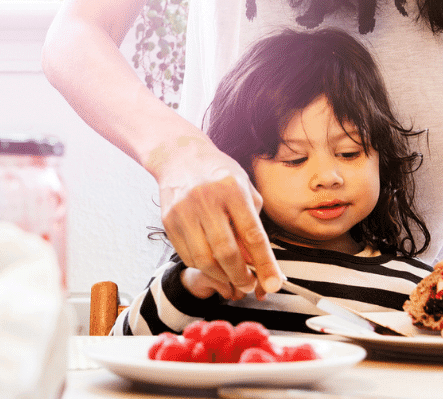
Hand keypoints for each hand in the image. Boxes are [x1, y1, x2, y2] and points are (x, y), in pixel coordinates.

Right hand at [154, 135, 282, 298]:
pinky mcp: (169, 221)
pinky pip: (188, 256)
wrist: (179, 156)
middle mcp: (206, 199)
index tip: (273, 283)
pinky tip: (213, 264)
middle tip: (250, 285)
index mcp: (232, 189)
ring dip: (222, 276)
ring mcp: (184, 211)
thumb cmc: (217, 172)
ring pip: (204, 259)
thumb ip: (252, 223)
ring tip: (232, 278)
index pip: (252, 234)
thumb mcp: (244, 188)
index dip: (265, 263)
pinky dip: (203, 267)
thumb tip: (256, 261)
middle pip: (226, 252)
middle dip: (241, 276)